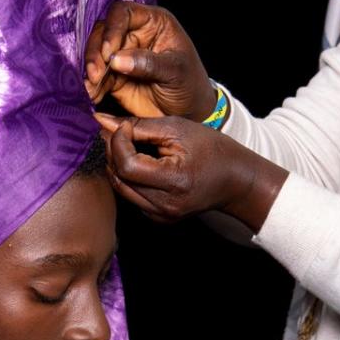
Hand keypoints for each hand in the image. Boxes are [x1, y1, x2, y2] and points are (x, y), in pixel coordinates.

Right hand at [84, 2, 215, 120]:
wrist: (188, 112)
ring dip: (91, 71)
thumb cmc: (189, 84)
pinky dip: (92, 86)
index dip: (112, 29)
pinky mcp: (114, 76)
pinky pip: (97, 77)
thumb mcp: (175, 71)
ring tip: (91, 88)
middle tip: (95, 74)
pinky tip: (92, 95)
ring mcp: (122, 54)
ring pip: (96, 54)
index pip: (124, 13)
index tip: (108, 51)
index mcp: (152, 22)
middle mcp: (134, 33)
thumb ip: (148, 63)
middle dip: (96, 53)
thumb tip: (116, 60)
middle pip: (103, 32)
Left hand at [95, 113, 286, 232]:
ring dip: (117, 165)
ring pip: (121, 189)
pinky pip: (131, 196)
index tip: (123, 126)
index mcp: (174, 182)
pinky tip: (137, 162)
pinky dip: (128, 178)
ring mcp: (161, 216)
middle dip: (113, 152)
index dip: (118, 142)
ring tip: (126, 144)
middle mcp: (164, 206)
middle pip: (119, 179)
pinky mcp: (158, 218)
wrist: (236, 181)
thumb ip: (140, 126)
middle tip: (118, 132)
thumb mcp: (178, 129)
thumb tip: (103, 121)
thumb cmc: (212, 149)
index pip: (127, 166)